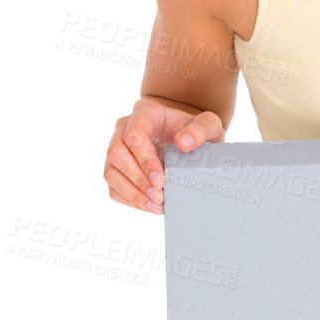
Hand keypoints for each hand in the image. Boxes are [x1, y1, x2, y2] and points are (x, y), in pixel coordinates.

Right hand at [103, 98, 224, 213]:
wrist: (187, 138)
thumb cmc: (195, 131)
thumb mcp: (209, 125)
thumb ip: (201, 129)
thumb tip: (182, 143)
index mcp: (145, 113)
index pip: (133, 136)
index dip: (145, 160)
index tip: (162, 181)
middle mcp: (124, 128)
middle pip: (116, 153)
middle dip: (138, 179)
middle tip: (160, 197)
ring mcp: (117, 149)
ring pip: (111, 172)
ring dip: (132, 193)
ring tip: (156, 206)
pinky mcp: (116, 168)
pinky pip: (114, 187)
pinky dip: (130, 200)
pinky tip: (150, 206)